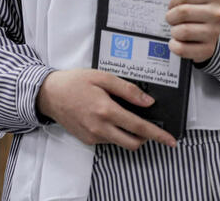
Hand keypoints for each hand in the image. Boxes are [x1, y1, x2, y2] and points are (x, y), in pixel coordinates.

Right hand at [37, 69, 176, 149]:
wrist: (48, 94)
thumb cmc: (74, 82)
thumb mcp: (102, 77)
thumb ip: (127, 89)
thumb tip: (147, 101)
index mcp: (106, 110)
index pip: (139, 127)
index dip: (158, 135)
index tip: (171, 140)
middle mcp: (100, 127)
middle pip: (133, 142)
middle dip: (145, 138)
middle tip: (147, 127)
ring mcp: (93, 135)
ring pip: (120, 142)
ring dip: (128, 134)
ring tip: (120, 115)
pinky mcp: (87, 139)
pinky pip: (107, 140)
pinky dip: (113, 132)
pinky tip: (105, 118)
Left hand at [166, 0, 219, 63]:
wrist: (219, 36)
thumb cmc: (203, 11)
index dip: (173, 0)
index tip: (172, 5)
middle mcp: (216, 15)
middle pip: (182, 13)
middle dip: (171, 16)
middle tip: (171, 19)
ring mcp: (213, 34)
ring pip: (182, 31)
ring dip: (174, 31)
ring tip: (176, 30)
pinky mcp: (207, 50)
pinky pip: (183, 49)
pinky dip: (175, 46)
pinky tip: (176, 42)